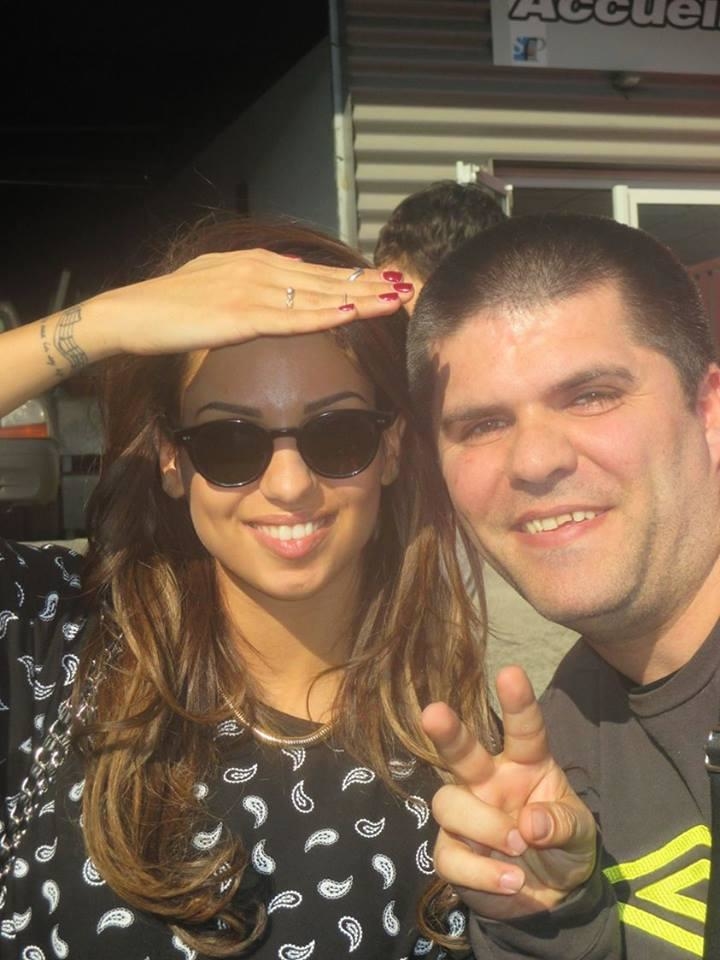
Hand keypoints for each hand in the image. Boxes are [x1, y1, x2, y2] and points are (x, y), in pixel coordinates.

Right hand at [90, 251, 411, 356]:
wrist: (131, 313)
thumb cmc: (170, 306)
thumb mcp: (218, 284)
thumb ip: (254, 284)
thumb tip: (283, 286)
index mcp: (257, 263)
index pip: (317, 272)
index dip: (355, 278)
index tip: (386, 281)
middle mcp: (261, 271)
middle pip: (327, 281)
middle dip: (370, 285)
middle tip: (407, 286)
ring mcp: (252, 292)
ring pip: (318, 297)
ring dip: (360, 299)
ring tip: (395, 299)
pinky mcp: (240, 317)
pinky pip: (291, 320)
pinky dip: (324, 317)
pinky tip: (351, 315)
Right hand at [422, 665, 595, 920]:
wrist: (551, 898)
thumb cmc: (562, 844)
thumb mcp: (580, 833)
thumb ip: (562, 823)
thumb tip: (531, 823)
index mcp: (525, 764)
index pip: (522, 729)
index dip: (517, 702)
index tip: (510, 672)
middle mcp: (488, 782)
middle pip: (461, 752)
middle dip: (447, 732)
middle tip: (433, 712)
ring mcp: (466, 816)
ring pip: (450, 804)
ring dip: (485, 826)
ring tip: (518, 846)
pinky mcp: (451, 853)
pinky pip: (450, 856)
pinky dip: (482, 872)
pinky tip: (511, 881)